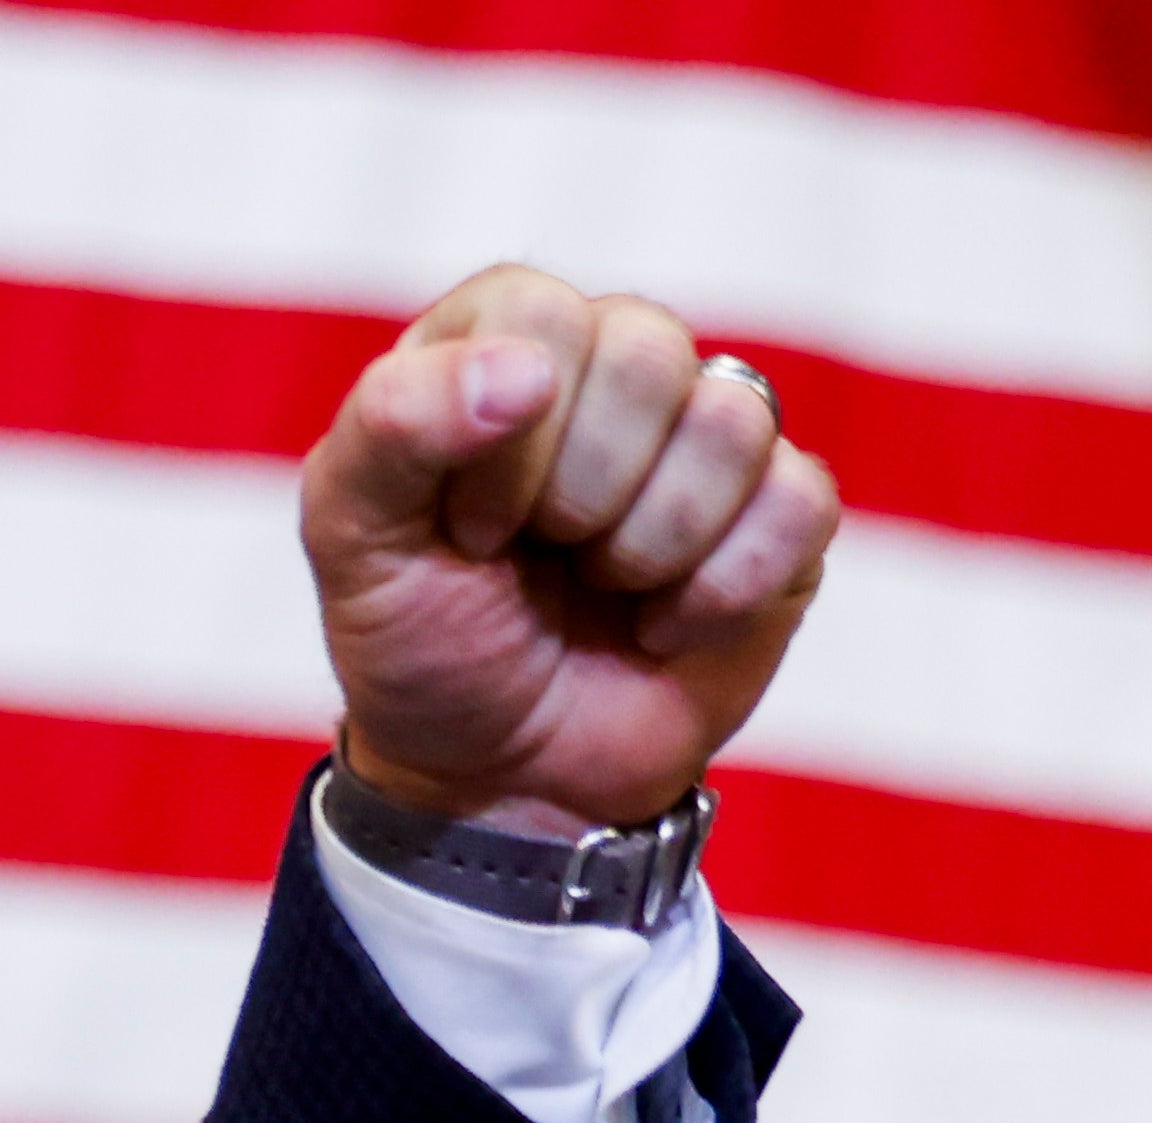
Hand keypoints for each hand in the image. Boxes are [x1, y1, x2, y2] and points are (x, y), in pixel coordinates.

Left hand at [305, 267, 839, 830]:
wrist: (499, 779)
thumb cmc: (422, 643)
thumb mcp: (354, 542)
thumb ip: (391, 428)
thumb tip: (525, 372)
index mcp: (503, 338)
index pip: (541, 314)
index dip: (508, 440)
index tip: (471, 531)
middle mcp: (613, 364)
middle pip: (649, 351)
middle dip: (580, 494)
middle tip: (542, 559)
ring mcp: (707, 435)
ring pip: (732, 422)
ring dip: (649, 545)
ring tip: (603, 588)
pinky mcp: (780, 512)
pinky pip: (798, 502)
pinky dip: (721, 592)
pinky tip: (666, 624)